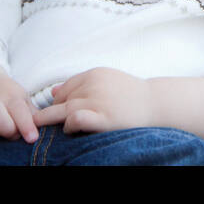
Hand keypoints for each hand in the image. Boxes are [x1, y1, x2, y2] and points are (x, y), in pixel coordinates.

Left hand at [31, 67, 154, 133]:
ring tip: (59, 130)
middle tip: (46, 125)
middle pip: (61, 100)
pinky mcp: (103, 117)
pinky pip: (75, 119)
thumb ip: (81, 83)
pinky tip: (72, 130)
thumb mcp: (107, 80)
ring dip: (57, 121)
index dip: (58, 102)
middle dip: (51, 113)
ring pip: (64, 110)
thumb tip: (54, 90)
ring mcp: (99, 100)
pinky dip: (68, 126)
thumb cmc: (131, 95)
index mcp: (95, 73)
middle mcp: (95, 84)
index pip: (64, 87)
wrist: (157, 104)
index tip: (58, 112)